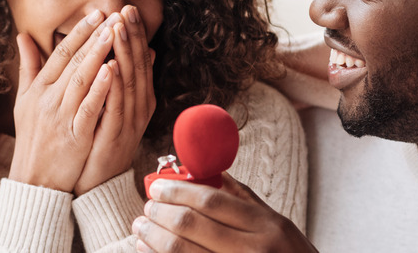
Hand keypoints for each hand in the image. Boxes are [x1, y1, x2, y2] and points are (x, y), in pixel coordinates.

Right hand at [8, 10, 115, 191]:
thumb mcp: (25, 100)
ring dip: (98, 55)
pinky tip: (113, 70)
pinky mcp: (75, 134)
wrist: (35, 179)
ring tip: (114, 34)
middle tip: (111, 15)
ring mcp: (61, 117)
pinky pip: (89, 107)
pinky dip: (100, 88)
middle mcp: (48, 99)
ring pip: (81, 80)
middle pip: (72, 62)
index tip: (95, 13)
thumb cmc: (33, 137)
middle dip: (93, 37)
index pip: (60, 54)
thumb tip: (23, 35)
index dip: (78, 32)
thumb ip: (29, 67)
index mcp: (38, 89)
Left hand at [74, 5, 156, 194]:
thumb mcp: (115, 106)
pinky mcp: (116, 135)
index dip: (134, 34)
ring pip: (129, 81)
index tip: (126, 9)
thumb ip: (125, 79)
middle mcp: (138, 106)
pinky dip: (114, 86)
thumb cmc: (102, 140)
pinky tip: (111, 67)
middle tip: (126, 9)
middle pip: (137, 65)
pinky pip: (116, 107)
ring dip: (125, 53)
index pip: (139, 60)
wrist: (97, 182)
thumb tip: (145, 51)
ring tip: (118, 28)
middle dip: (132, 36)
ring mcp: (129, 121)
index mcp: (138, 97)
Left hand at [132, 173, 317, 252]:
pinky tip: (150, 251)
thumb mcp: (276, 223)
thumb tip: (208, 171)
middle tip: (147, 207)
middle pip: (192, 226)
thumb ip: (242, 199)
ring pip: (180, 252)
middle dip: (161, 213)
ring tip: (141, 227)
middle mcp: (252, 251)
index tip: (158, 186)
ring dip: (153, 238)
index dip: (178, 190)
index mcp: (266, 227)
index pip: (212, 201)